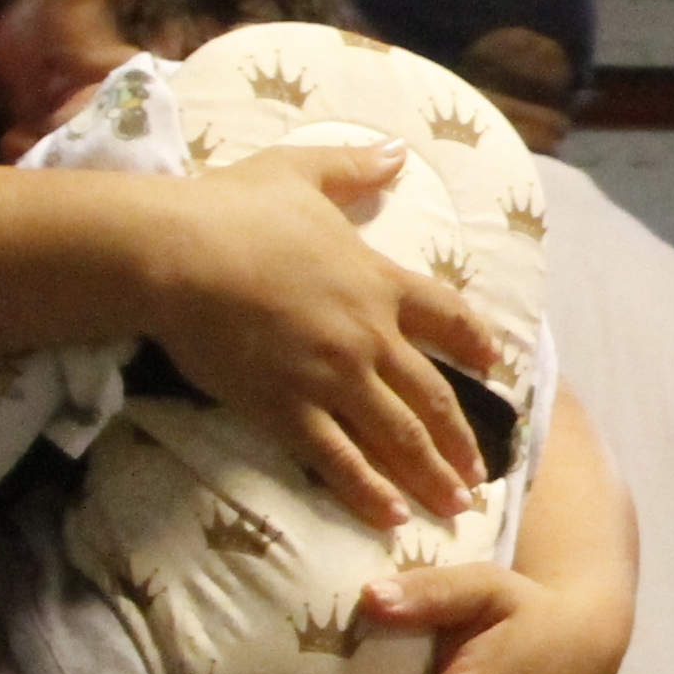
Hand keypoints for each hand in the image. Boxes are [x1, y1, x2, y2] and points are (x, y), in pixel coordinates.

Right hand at [135, 147, 499, 530]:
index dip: (476, 343)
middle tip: (481, 473)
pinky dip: (368, 492)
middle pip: (432, 394)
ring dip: (431, 474)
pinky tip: (391, 519)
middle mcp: (368, 335)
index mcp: (378, 281)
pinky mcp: (287, 409)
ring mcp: (331, 377)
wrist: (178, 253)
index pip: (447, 316)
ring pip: (398, 435)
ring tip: (456, 506)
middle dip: (461, 438)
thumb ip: (353, 168)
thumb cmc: (233, 209)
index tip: (495, 367)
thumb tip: (396, 153)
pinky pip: (339, 460)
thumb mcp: (301, 172)